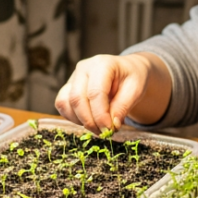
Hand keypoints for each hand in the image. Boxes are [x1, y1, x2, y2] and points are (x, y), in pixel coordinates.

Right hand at [55, 53, 170, 132]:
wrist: (126, 70)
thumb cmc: (132, 78)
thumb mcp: (136, 90)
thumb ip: (123, 107)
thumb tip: (111, 125)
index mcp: (102, 64)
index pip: (95, 93)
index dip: (100, 115)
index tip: (109, 130)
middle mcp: (84, 68)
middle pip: (77, 99)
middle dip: (89, 121)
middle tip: (104, 133)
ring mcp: (73, 77)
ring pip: (65, 103)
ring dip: (80, 121)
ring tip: (98, 127)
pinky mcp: (68, 87)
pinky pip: (62, 105)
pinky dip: (72, 117)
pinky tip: (88, 121)